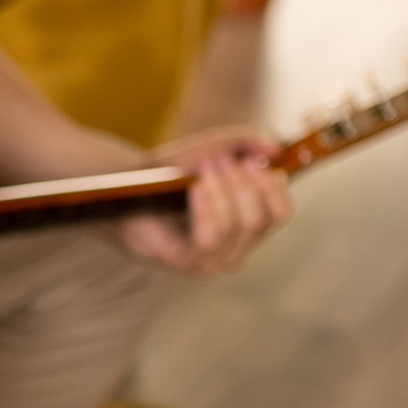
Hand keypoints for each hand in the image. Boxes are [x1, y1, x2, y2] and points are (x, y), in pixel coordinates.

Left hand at [114, 129, 292, 276]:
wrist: (127, 189)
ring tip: (202, 170)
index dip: (272, 186)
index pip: (281, 213)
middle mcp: (236, 248)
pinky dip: (207, 208)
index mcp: (248, 226)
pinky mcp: (186, 264)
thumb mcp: (213, 148)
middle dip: (242, 183)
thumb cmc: (171, 174)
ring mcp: (212, 261)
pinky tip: (196, 189)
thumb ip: (245, 143)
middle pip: (260, 218)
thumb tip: (274, 148)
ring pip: (237, 226)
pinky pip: (210, 238)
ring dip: (222, 190)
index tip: (251, 161)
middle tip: (217, 161)